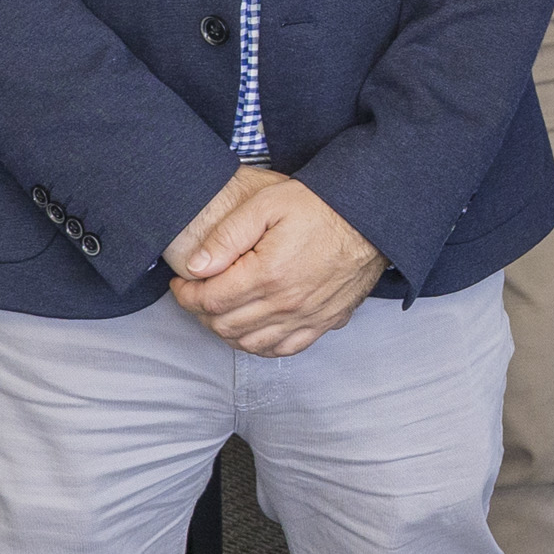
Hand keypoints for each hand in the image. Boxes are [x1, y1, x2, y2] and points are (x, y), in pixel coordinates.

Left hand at [167, 167, 387, 355]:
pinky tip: (251, 328)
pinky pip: (282, 349)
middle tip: (196, 293)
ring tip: (219, 310)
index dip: (186, 294)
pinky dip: (259, 345)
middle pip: (225, 325)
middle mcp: (286, 304)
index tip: (182, 282)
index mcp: (268, 274)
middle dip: (201, 312)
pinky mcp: (324, 323)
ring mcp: (306, 318)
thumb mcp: (267, 204)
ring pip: (250, 343)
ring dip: (225, 331)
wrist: (371, 217)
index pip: (210, 301)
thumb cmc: (321, 205)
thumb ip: (227, 236)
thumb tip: (196, 266)